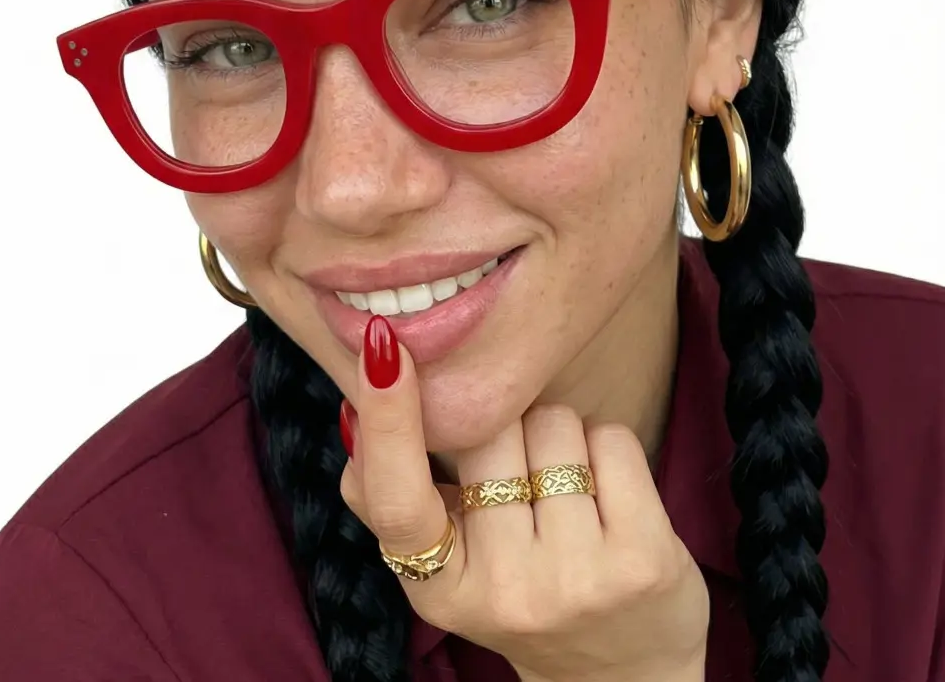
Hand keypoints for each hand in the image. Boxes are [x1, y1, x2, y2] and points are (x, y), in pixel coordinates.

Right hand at [338, 316, 708, 681]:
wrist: (621, 676)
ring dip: (561, 437)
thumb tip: (351, 414)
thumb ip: (389, 499)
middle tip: (521, 477)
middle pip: (493, 429)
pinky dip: (608, 448)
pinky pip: (611, 438)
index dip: (387, 419)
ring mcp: (578, 580)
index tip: (381, 345)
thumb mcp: (444, 567)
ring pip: (554, 424)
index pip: (398, 498)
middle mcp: (506, 592)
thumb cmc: (518, 592)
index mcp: (440, 589)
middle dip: (507, 426)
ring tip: (566, 494)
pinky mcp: (643, 560)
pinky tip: (610, 497)